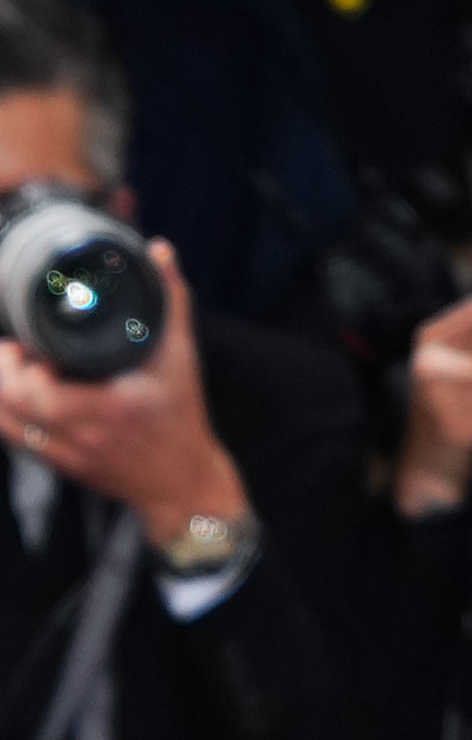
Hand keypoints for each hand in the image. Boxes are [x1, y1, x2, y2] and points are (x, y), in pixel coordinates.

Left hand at [0, 241, 247, 549]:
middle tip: (13, 348)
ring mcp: (73, 456)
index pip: (40, 394)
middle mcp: (88, 437)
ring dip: (1, 391)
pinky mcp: (64, 467)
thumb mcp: (182, 360)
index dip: (20, 366)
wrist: (185, 486)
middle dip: (3, 371)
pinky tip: (14, 394)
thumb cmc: (182, 421)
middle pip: (13, 406)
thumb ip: (171, 303)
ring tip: (12, 367)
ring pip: (8, 424)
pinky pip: (16, 440)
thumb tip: (161, 253)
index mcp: (114, 410)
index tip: (24, 341)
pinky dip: (5, 413)